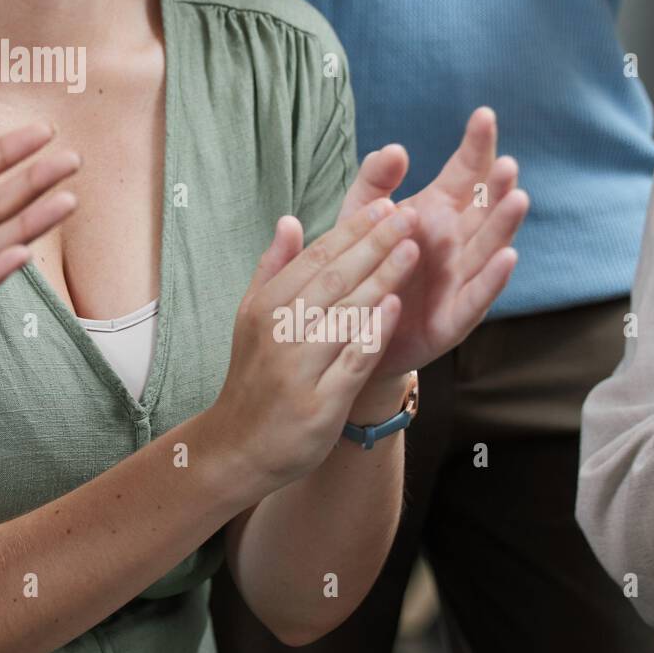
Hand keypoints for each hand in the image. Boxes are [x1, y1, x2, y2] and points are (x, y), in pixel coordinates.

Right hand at [209, 198, 418, 496]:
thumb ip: (274, 268)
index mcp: (265, 306)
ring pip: (344, 313)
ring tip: (414, 249)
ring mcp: (297, 367)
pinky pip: (350, 360)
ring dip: (381, 278)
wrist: (239, 445)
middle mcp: (278, 331)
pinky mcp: (318, 403)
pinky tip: (394, 306)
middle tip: (409, 215)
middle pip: (333, 278)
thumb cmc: (254, 377)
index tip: (385, 206)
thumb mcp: (251, 317)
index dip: (352, 230)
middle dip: (374, 244)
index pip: (315, 258)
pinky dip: (372, 332)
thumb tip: (291, 220)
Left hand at [339, 108, 527, 375]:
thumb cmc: (358, 268)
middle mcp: (454, 244)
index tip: (483, 115)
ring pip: (487, 248)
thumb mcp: (358, 220)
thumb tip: (396, 148)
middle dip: (495, 186)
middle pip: (482, 209)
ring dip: (503, 225)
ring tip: (516, 198)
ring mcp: (458, 280)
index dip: (475, 147)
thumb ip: (374, 183)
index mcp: (434, 213)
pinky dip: (493, 278)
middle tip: (506, 162)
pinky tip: (508, 256)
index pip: (462, 175)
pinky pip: (477, 297)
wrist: (348, 333)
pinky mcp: (453, 319)